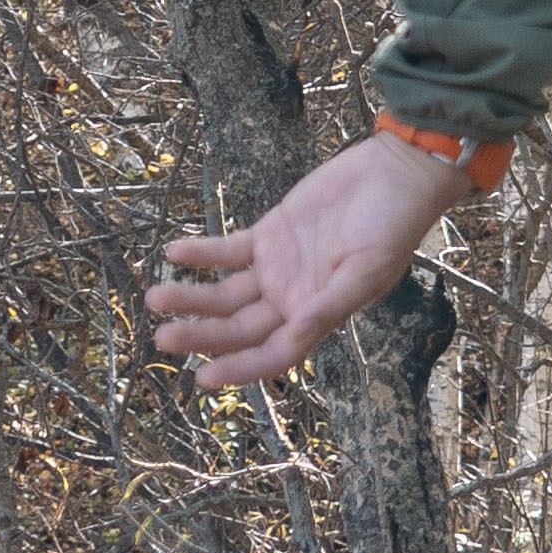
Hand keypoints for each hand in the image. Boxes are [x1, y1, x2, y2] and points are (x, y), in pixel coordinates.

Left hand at [149, 132, 461, 390]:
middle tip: (163, 337)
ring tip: (156, 296)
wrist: (395, 172)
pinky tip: (174, 252)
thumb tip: (299, 334)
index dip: (240, 369)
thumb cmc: (394, 225)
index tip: (203, 379)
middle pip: (238, 327)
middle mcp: (292, 298)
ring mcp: (278, 268)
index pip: (272, 354)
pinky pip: (227, 250)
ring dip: (192, 296)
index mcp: (318, 315)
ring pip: (225, 293)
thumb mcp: (368, 270)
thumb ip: (330, 304)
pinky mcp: (269, 234)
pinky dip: (201, 253)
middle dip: (201, 335)